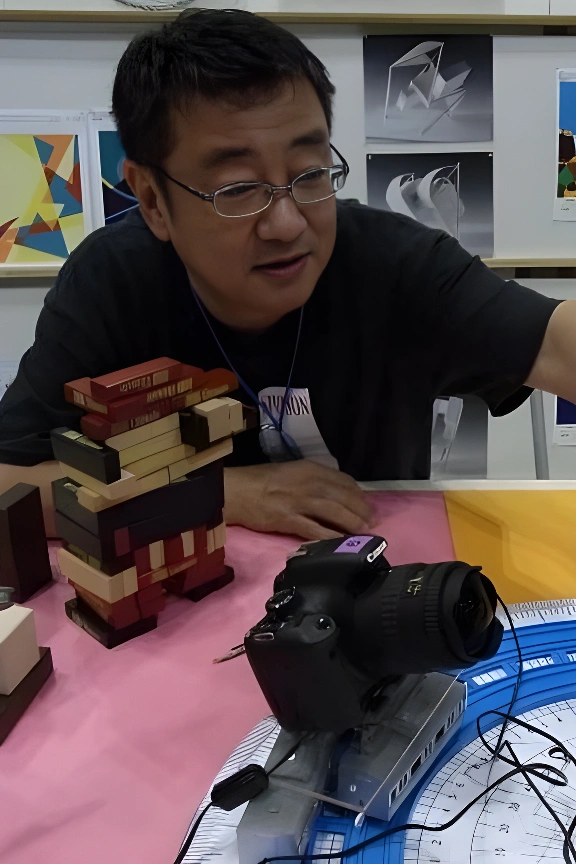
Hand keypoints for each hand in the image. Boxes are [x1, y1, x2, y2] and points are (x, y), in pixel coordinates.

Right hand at [223, 460, 374, 540]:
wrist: (237, 491)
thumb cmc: (262, 481)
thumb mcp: (292, 471)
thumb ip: (314, 480)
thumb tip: (336, 494)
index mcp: (311, 469)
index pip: (344, 481)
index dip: (359, 494)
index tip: (367, 505)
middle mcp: (309, 483)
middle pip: (344, 498)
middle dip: (362, 511)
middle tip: (374, 523)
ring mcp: (299, 502)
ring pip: (334, 513)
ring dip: (353, 524)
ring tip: (364, 533)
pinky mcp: (289, 520)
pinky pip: (315, 530)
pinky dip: (330, 537)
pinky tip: (341, 543)